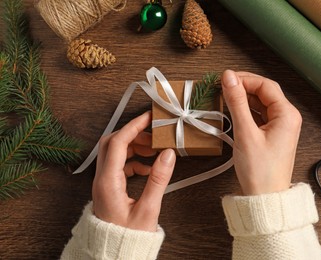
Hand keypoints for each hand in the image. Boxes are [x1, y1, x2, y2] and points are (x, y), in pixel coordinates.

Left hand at [92, 111, 175, 231]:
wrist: (114, 254)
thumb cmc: (128, 237)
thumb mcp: (148, 210)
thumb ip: (158, 180)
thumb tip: (168, 154)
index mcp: (108, 182)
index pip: (117, 143)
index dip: (133, 127)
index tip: (148, 118)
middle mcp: (101, 179)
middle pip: (111, 143)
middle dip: (132, 134)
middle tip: (152, 134)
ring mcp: (103, 183)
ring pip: (113, 153)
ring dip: (132, 146)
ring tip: (152, 149)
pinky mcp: (108, 187)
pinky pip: (117, 165)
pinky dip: (132, 160)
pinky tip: (146, 167)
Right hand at [221, 70, 301, 194]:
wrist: (265, 198)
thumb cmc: (260, 171)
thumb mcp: (245, 133)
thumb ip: (237, 103)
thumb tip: (229, 78)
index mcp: (287, 115)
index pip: (266, 85)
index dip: (245, 79)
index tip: (225, 79)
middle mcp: (287, 118)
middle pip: (264, 92)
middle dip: (243, 87)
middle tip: (222, 86)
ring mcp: (279, 127)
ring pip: (260, 103)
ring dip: (243, 98)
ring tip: (224, 97)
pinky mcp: (271, 135)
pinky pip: (258, 115)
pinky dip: (245, 110)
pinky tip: (232, 110)